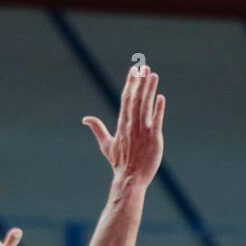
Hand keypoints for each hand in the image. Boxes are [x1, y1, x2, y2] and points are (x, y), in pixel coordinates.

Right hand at [82, 64, 164, 185]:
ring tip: (153, 74)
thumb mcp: (106, 145)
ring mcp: (143, 131)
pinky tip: (161, 97)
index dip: (130, 83)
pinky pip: (156, 120)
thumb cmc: (120, 163)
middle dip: (140, 81)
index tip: (134, 70)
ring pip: (146, 106)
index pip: (126, 99)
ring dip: (149, 89)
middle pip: (136, 98)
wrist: (130, 179)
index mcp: (122, 124)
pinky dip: (158, 109)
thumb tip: (85, 119)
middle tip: (144, 66)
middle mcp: (132, 124)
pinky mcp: (154, 138)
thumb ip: (98, 129)